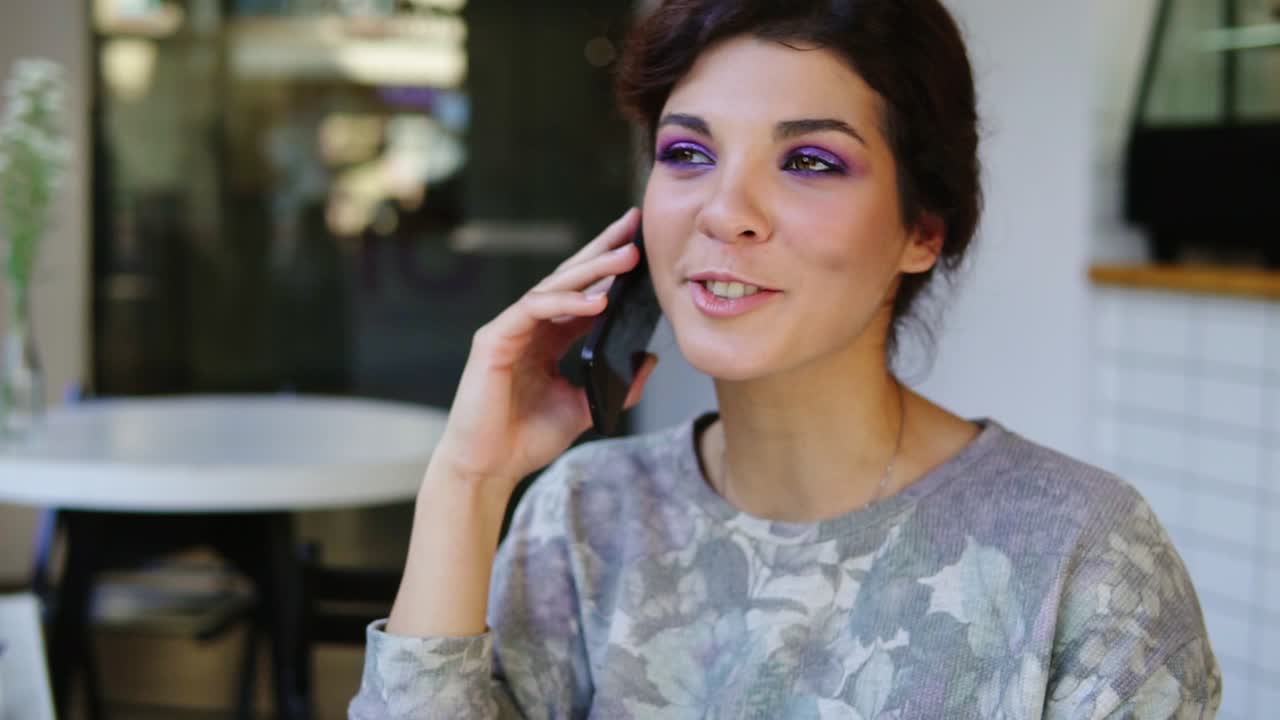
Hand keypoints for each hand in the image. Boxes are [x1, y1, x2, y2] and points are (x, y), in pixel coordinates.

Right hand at [429, 208, 658, 492]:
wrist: (488, 468)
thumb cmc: (526, 440)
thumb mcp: (584, 407)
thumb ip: (615, 384)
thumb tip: (648, 359)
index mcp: (548, 339)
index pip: (583, 294)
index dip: (608, 270)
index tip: (639, 246)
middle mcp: (529, 327)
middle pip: (569, 278)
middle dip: (602, 250)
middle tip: (634, 226)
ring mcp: (510, 329)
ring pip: (554, 286)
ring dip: (592, 270)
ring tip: (626, 258)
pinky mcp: (494, 340)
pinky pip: (533, 309)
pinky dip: (565, 301)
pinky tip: (597, 300)